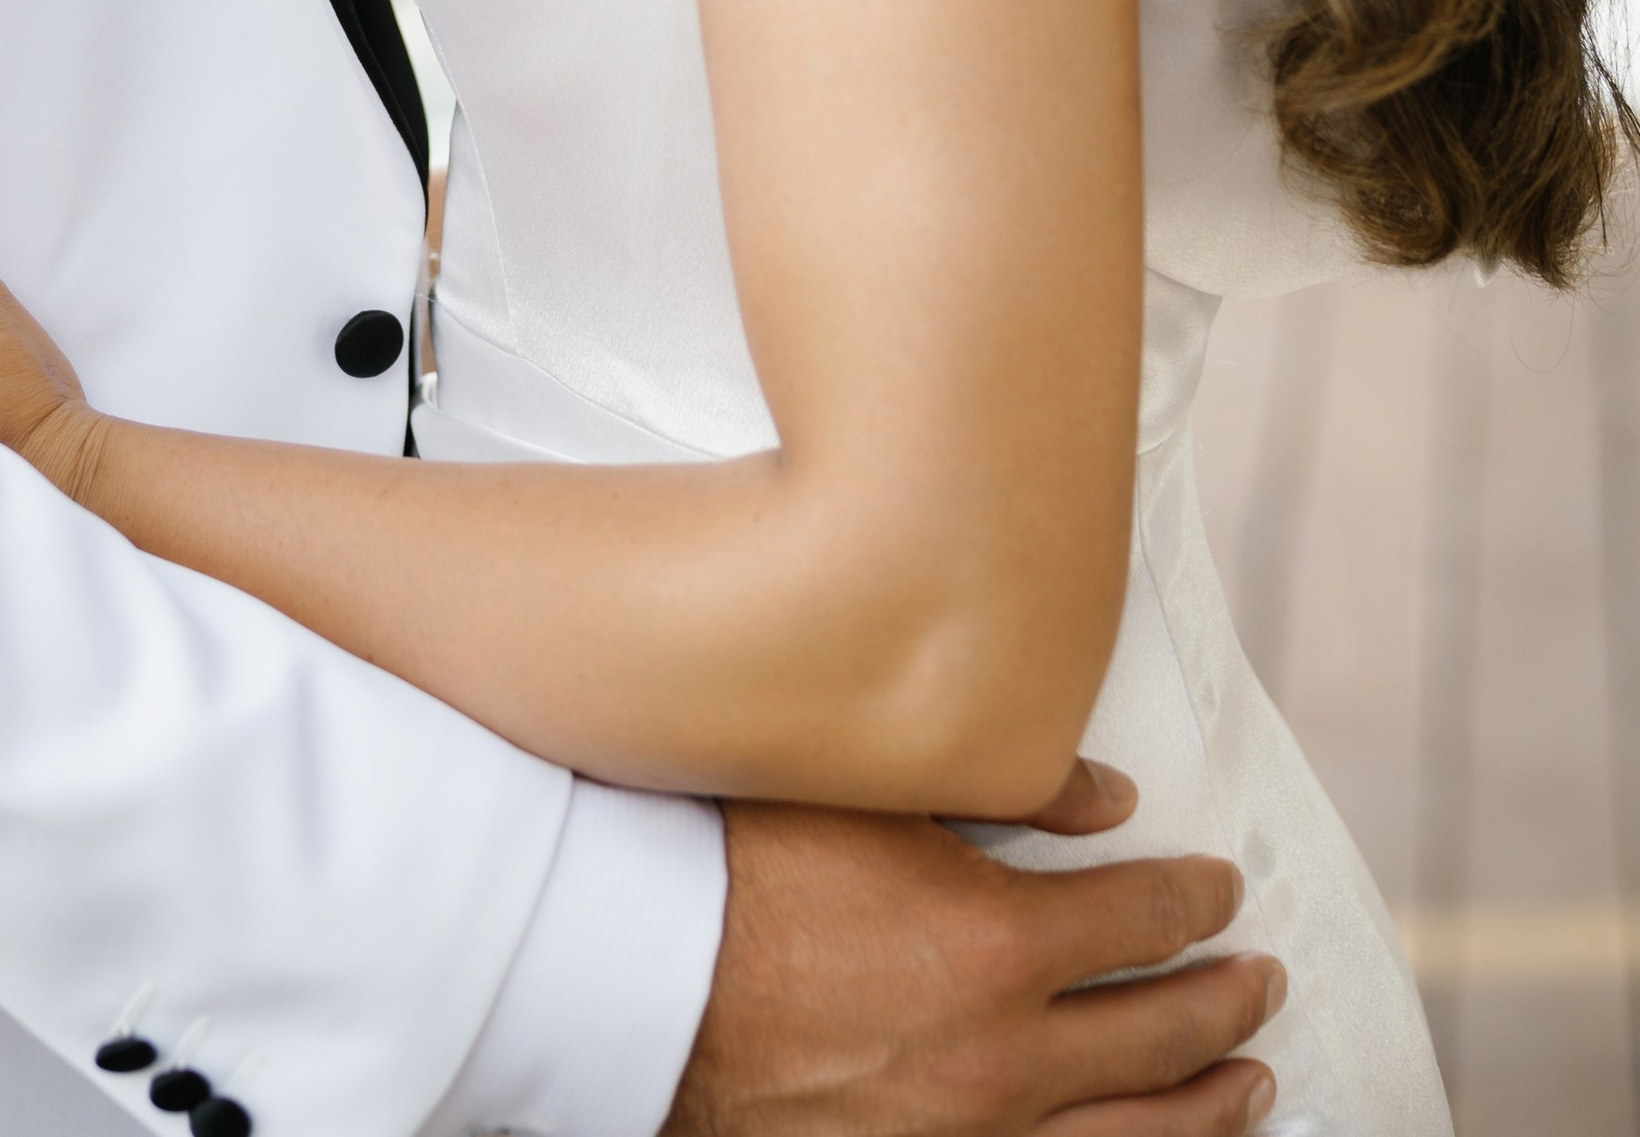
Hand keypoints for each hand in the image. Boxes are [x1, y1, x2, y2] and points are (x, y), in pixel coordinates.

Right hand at [664, 768, 1283, 1134]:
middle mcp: (1004, 1061)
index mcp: (998, 948)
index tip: (1220, 888)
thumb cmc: (736, 869)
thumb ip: (1004, 787)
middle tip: (1260, 982)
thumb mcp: (867, 795)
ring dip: (1206, 1108)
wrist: (632, 988)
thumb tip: (1111, 798)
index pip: (1145, 920)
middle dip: (1226, 1003)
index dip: (1197, 900)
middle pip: (1162, 1038)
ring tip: (1247, 1085)